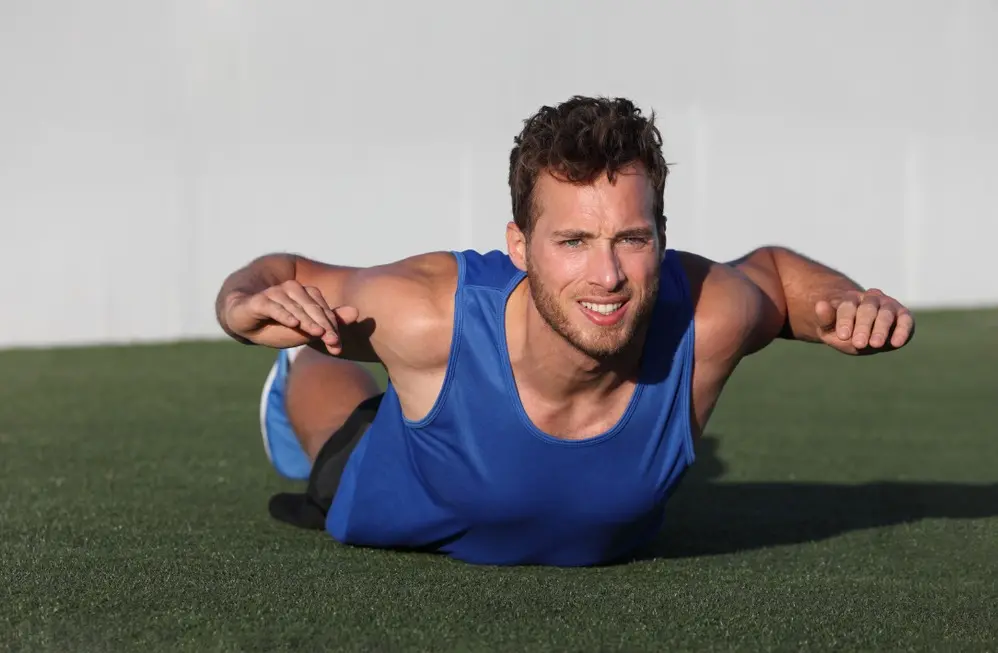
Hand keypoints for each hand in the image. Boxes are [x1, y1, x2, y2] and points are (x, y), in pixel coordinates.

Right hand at [222, 281, 358, 354]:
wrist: (244, 322)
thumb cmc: (278, 326)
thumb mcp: (305, 328)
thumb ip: (328, 322)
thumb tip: (357, 312)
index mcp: (305, 294)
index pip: (323, 310)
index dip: (332, 327)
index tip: (338, 345)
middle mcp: (291, 290)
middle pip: (312, 307)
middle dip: (323, 325)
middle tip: (333, 341)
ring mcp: (274, 293)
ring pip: (294, 306)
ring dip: (307, 320)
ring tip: (317, 333)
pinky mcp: (258, 301)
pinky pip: (273, 306)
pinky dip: (284, 314)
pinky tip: (293, 323)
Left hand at [815, 288, 914, 354]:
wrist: (862, 335)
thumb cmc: (844, 332)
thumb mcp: (829, 329)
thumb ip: (825, 318)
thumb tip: (819, 304)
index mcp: (851, 299)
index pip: (847, 306)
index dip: (845, 321)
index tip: (842, 336)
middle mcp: (871, 298)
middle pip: (867, 309)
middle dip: (863, 326)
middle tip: (858, 343)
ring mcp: (888, 305)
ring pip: (886, 313)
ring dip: (881, 329)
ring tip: (874, 344)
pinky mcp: (904, 316)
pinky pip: (905, 321)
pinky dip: (902, 331)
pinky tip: (896, 343)